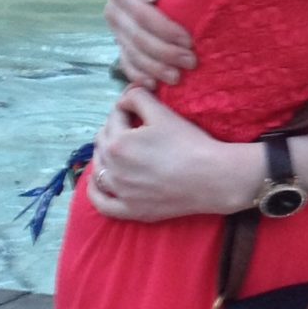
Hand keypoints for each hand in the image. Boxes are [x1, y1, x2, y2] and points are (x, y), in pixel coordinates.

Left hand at [86, 88, 257, 220]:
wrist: (212, 178)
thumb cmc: (189, 143)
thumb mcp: (162, 113)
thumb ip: (137, 97)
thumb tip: (125, 98)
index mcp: (118, 143)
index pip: (114, 117)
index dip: (127, 108)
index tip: (139, 107)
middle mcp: (113, 169)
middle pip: (103, 141)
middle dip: (115, 129)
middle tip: (134, 126)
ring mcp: (120, 192)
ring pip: (99, 169)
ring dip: (104, 155)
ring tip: (119, 149)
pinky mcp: (130, 210)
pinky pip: (102, 203)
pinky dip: (95, 191)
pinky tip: (99, 182)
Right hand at [105, 0, 196, 86]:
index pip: (141, 0)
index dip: (163, 24)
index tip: (188, 37)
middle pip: (138, 30)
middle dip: (166, 49)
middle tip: (192, 59)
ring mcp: (116, 18)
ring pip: (132, 47)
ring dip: (155, 65)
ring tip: (179, 75)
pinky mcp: (120, 36)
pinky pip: (125, 59)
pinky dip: (138, 74)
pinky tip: (154, 84)